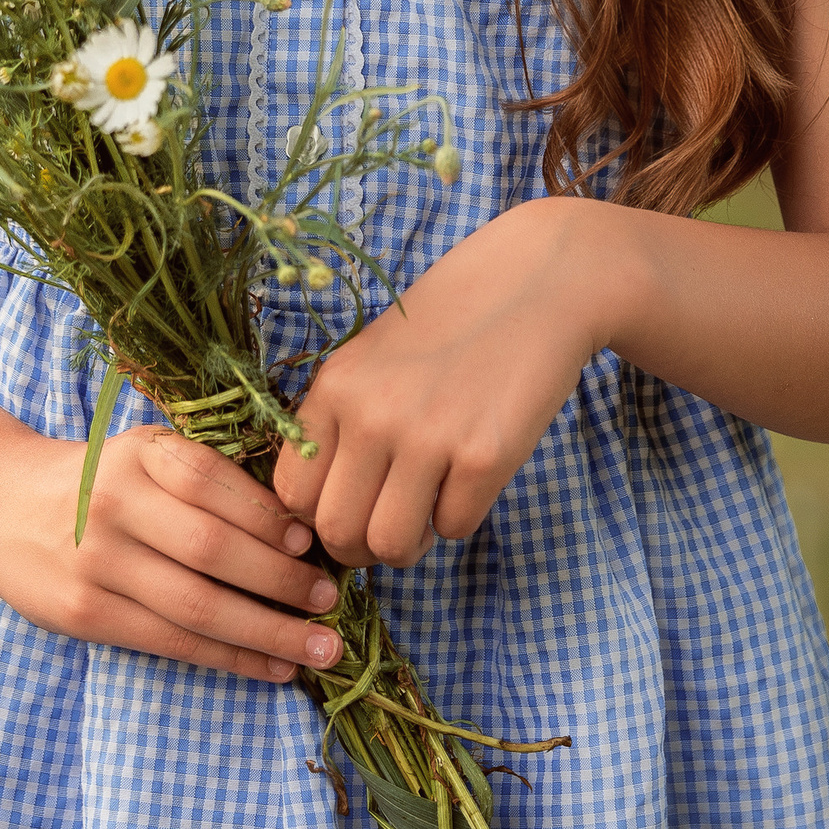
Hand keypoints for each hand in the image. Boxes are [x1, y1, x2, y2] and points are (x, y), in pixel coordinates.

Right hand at [0, 416, 347, 685]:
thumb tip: (296, 528)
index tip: (312, 542)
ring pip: (196, 607)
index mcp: (138, 455)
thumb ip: (204, 478)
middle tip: (329, 601)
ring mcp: (97, 565)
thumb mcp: (143, 454)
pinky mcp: (86, 616)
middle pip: (211, 549)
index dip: (266, 516)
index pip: (211, 481)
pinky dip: (228, 657)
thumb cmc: (98, 480)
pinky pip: (171, 643)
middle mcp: (115, 506)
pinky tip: (271, 666)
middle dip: (279, 581)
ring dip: (266, 632)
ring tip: (318, 647)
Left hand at [271, 196, 619, 569]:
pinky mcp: (484, 455)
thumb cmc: (451, 323)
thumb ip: (342, 423)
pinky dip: (462, 515)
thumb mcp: (371, 359)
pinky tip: (471, 476)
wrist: (535, 282)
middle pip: (335, 532)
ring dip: (411, 544)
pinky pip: (455, 529)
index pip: (292, 493)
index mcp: (335, 387)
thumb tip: (323, 514)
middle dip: (361, 546)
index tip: (349, 509)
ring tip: (427, 510)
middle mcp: (371, 414)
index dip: (318, 517)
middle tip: (390, 525)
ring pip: (391, 546)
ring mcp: (427, 436)